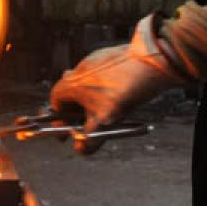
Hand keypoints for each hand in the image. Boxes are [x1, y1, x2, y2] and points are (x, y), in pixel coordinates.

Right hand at [49, 13, 189, 147]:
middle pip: (70, 92)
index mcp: (73, 84)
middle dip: (75, 109)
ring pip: (86, 82)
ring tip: (104, 108)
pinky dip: (104, 85)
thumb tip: (80, 149)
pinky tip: (119, 92)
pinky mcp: (110, 56)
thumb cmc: (124, 92)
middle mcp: (80, 69)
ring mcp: (95, 60)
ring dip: (90, 97)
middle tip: (84, 121)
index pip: (55, 100)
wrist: (151, 64)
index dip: (58, 116)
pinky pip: (101, 73)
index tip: (64, 128)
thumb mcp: (105, 121)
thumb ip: (91, 138)